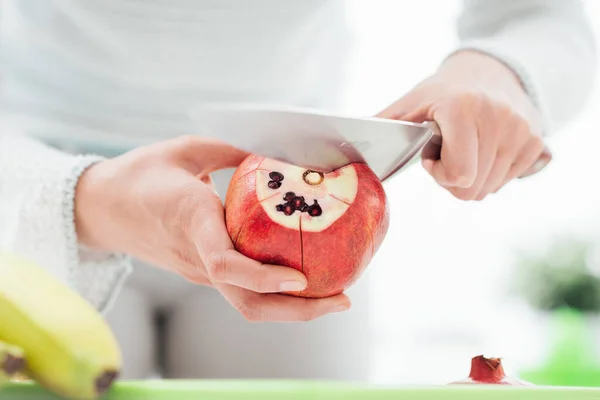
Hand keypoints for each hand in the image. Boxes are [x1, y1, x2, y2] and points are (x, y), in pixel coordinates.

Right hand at [74, 135, 350, 320]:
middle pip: (247, 303)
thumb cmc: (139, 174)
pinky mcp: (202, 271)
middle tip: (341, 299)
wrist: (101, 208)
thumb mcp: (185, 149)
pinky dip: (276, 293)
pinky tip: (304, 280)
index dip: (263, 277)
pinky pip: (242, 291)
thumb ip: (230, 149)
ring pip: (247, 304)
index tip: (299, 279)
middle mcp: (197, 256)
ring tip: (334, 296)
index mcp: (191, 221)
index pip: (224, 264)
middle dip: (297, 310)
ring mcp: (200, 270)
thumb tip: (278, 152)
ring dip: (292, 308)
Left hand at [377, 50, 545, 200]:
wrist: (489, 74)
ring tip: (466, 149)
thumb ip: (382, 126)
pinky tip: (485, 150)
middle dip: (452, 181)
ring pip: (490, 189)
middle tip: (448, 156)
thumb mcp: (409, 105)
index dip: (440, 175)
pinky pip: (509, 181)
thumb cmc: (441, 95)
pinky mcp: (537, 142)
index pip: (459, 175)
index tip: (432, 158)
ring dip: (472, 178)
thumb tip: (344, 145)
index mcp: (463, 108)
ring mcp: (522, 130)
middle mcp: (498, 117)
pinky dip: (493, 174)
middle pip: (472, 189)